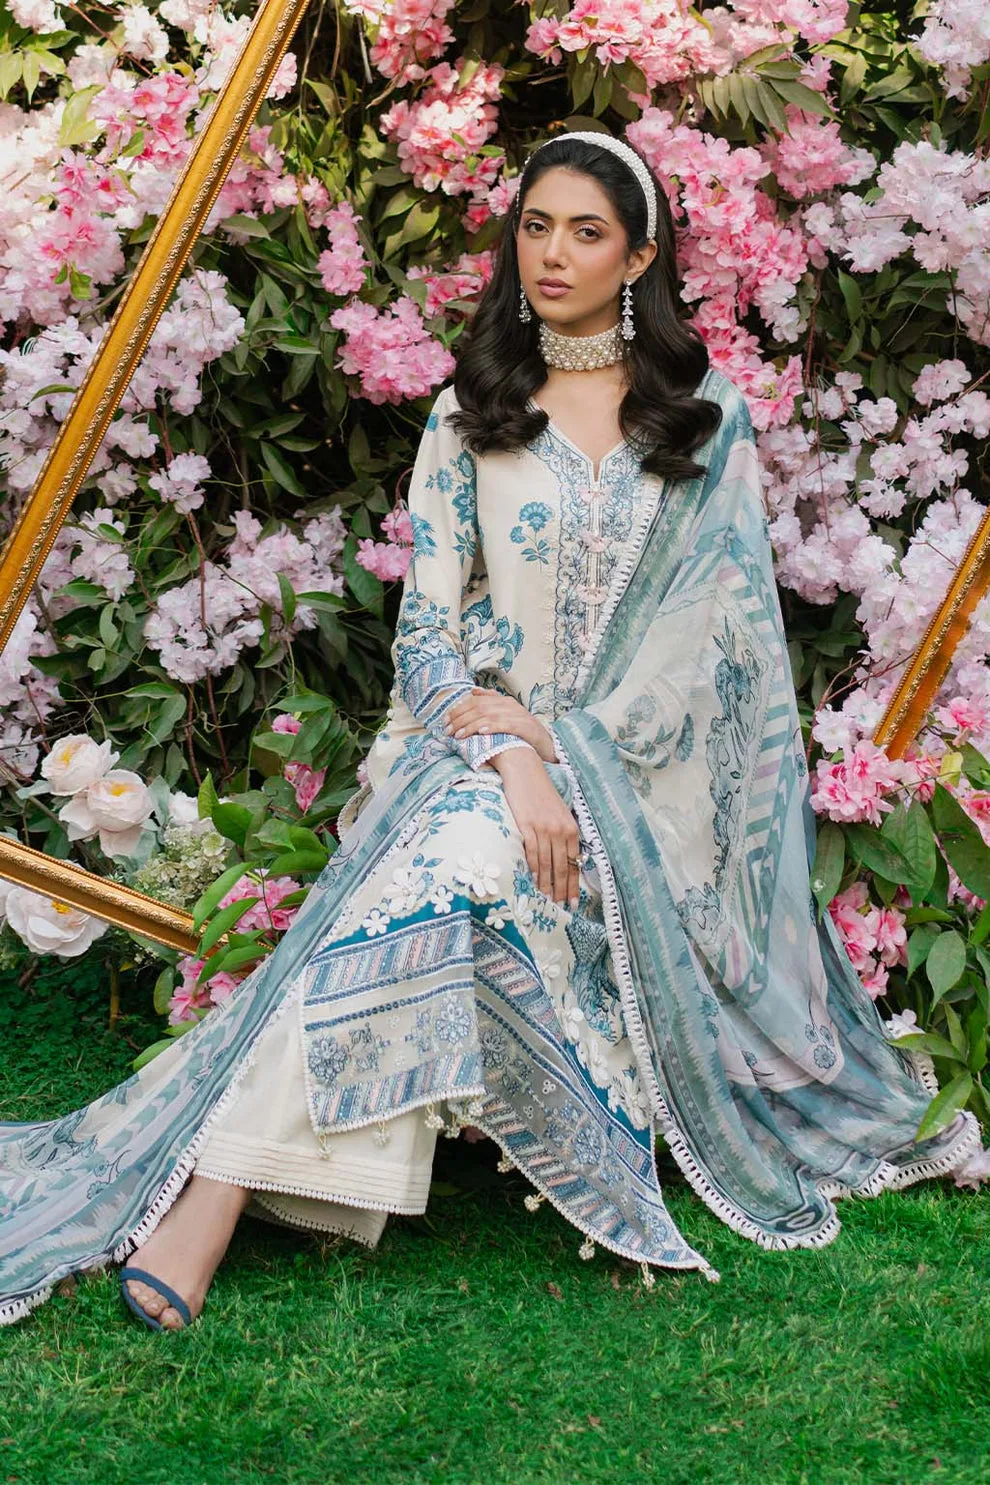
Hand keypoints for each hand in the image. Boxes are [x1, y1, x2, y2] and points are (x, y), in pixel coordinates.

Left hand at [445, 688, 556, 762]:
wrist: (547, 746)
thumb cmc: (523, 734)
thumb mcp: (506, 717)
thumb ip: (491, 704)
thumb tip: (473, 691)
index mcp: (504, 701)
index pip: (476, 701)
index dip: (459, 709)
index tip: (445, 721)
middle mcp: (510, 705)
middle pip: (480, 707)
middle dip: (460, 718)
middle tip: (447, 730)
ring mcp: (519, 715)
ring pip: (489, 716)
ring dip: (471, 725)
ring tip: (458, 735)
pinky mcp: (525, 727)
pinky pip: (505, 725)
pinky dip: (491, 727)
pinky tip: (480, 732)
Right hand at [490, 748, 580, 908]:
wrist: (524, 771)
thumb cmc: (541, 793)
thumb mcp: (559, 813)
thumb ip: (562, 834)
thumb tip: (564, 859)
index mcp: (571, 828)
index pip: (573, 862)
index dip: (573, 884)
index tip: (572, 901)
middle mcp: (560, 829)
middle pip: (562, 866)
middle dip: (562, 889)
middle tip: (561, 906)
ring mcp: (544, 828)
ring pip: (546, 864)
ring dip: (546, 884)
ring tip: (546, 899)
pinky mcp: (527, 825)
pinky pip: (531, 853)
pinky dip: (532, 870)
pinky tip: (533, 881)